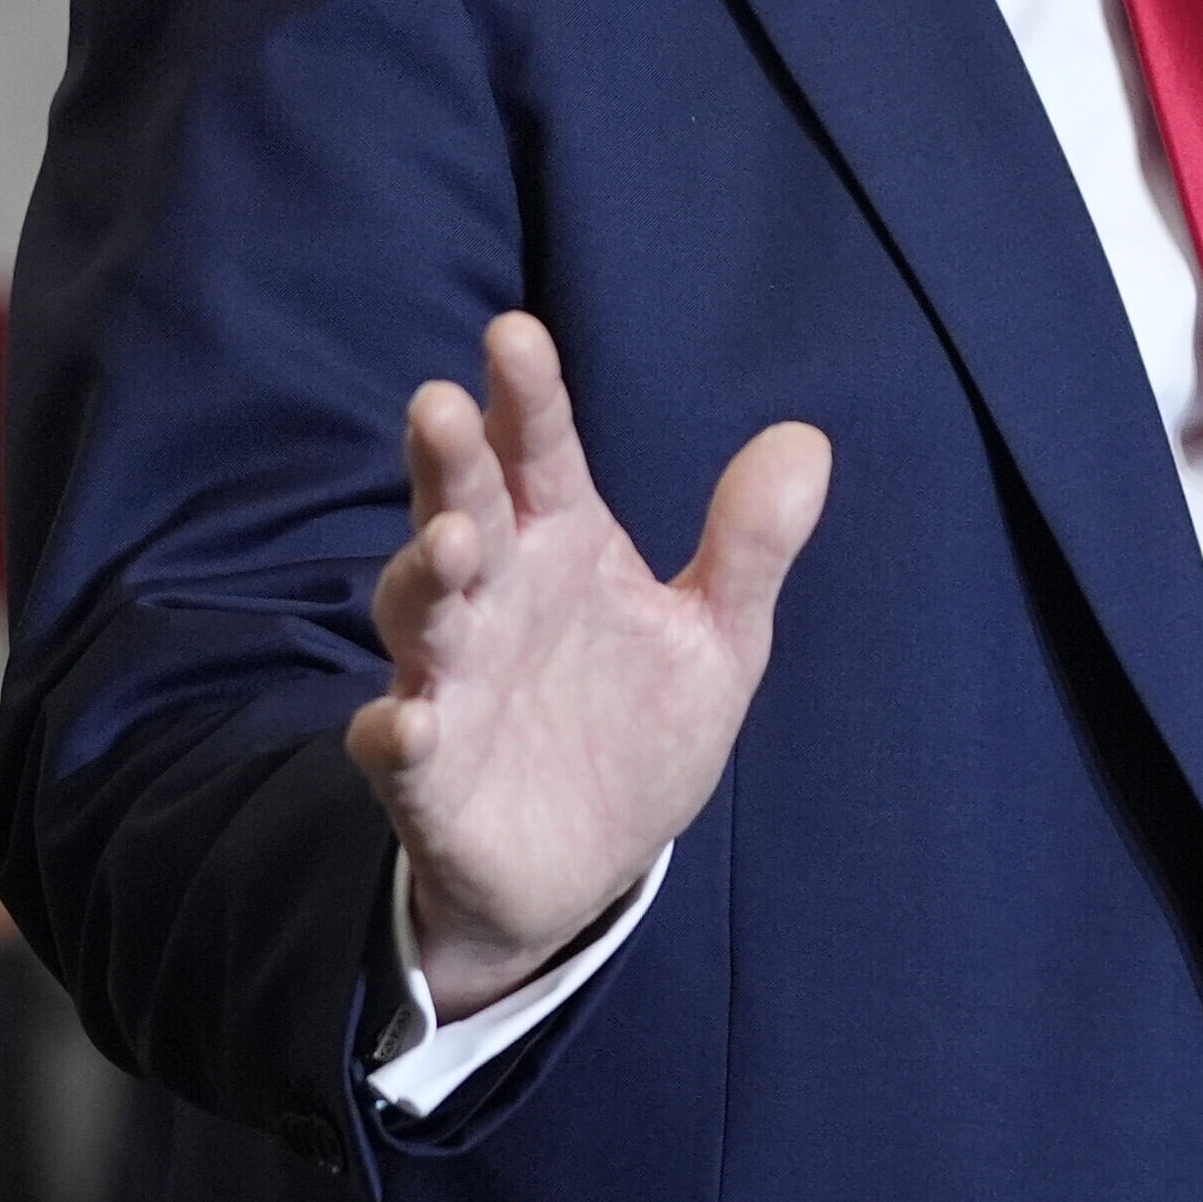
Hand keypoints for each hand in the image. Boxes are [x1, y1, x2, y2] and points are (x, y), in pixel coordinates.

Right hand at [348, 313, 828, 1016]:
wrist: (587, 866)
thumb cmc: (636, 725)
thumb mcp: (716, 638)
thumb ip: (750, 545)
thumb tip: (807, 438)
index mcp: (560, 545)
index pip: (538, 454)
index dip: (526, 398)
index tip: (515, 335)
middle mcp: (495, 597)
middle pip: (461, 508)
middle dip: (448, 460)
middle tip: (439, 404)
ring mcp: (451, 680)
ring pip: (418, 610)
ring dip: (424, 575)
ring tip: (452, 546)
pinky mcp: (427, 772)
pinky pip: (397, 743)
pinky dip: (395, 730)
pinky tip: (407, 722)